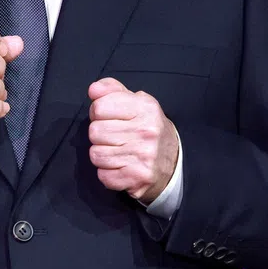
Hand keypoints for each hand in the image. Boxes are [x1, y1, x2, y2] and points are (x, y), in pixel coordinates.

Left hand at [87, 78, 179, 204]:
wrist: (174, 162)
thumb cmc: (148, 128)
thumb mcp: (136, 102)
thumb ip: (112, 89)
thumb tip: (93, 89)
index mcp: (145, 108)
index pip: (99, 107)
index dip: (98, 113)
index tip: (108, 117)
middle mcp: (146, 131)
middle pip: (94, 132)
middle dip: (99, 135)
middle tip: (113, 136)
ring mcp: (143, 156)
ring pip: (96, 154)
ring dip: (102, 154)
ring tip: (116, 151)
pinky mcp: (138, 178)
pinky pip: (103, 175)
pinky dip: (107, 173)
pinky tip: (120, 166)